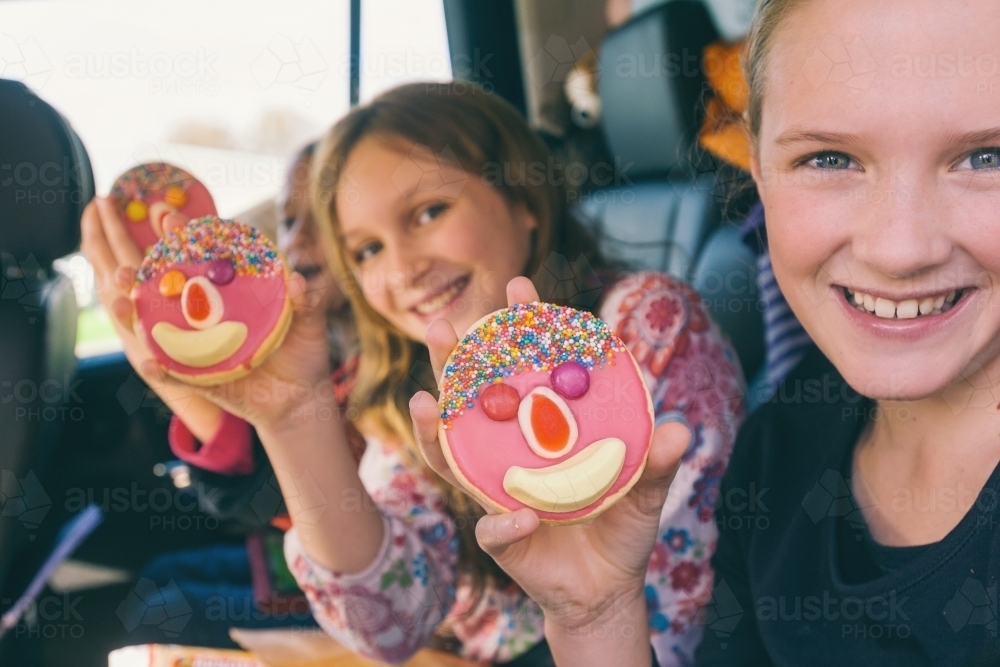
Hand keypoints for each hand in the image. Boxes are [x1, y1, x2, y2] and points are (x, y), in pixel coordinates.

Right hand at [80, 198, 332, 433]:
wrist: (301, 399)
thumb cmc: (303, 353)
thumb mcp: (308, 323)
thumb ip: (305, 300)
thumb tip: (298, 281)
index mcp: (227, 296)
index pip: (199, 260)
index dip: (181, 238)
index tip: (166, 217)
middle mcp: (205, 318)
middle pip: (165, 292)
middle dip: (137, 276)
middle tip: (123, 266)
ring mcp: (197, 349)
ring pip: (156, 330)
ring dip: (132, 318)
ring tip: (117, 302)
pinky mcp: (199, 380)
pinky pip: (174, 374)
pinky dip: (161, 369)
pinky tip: (150, 362)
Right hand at [409, 277, 689, 651]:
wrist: (604, 589)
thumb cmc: (621, 528)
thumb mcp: (645, 492)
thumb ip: (658, 463)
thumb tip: (681, 430)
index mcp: (543, 431)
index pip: (527, 372)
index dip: (520, 330)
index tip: (518, 288)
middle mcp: (510, 453)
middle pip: (473, 401)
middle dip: (453, 362)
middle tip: (441, 327)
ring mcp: (497, 491)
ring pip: (454, 456)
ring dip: (436, 429)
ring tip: (428, 400)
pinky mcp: (501, 536)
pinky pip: (494, 528)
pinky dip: (506, 524)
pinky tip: (525, 519)